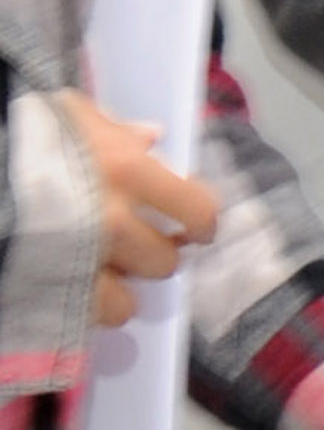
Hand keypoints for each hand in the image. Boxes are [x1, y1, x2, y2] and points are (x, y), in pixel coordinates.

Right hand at [56, 95, 219, 327]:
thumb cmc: (15, 132)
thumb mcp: (62, 114)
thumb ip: (111, 129)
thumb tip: (151, 137)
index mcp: (125, 169)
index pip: (197, 210)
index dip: (199, 223)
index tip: (193, 228)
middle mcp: (113, 220)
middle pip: (164, 262)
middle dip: (148, 255)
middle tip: (126, 245)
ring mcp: (84, 262)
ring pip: (129, 300)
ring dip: (116, 288)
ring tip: (93, 270)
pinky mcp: (57, 293)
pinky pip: (94, 316)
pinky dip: (87, 306)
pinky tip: (68, 284)